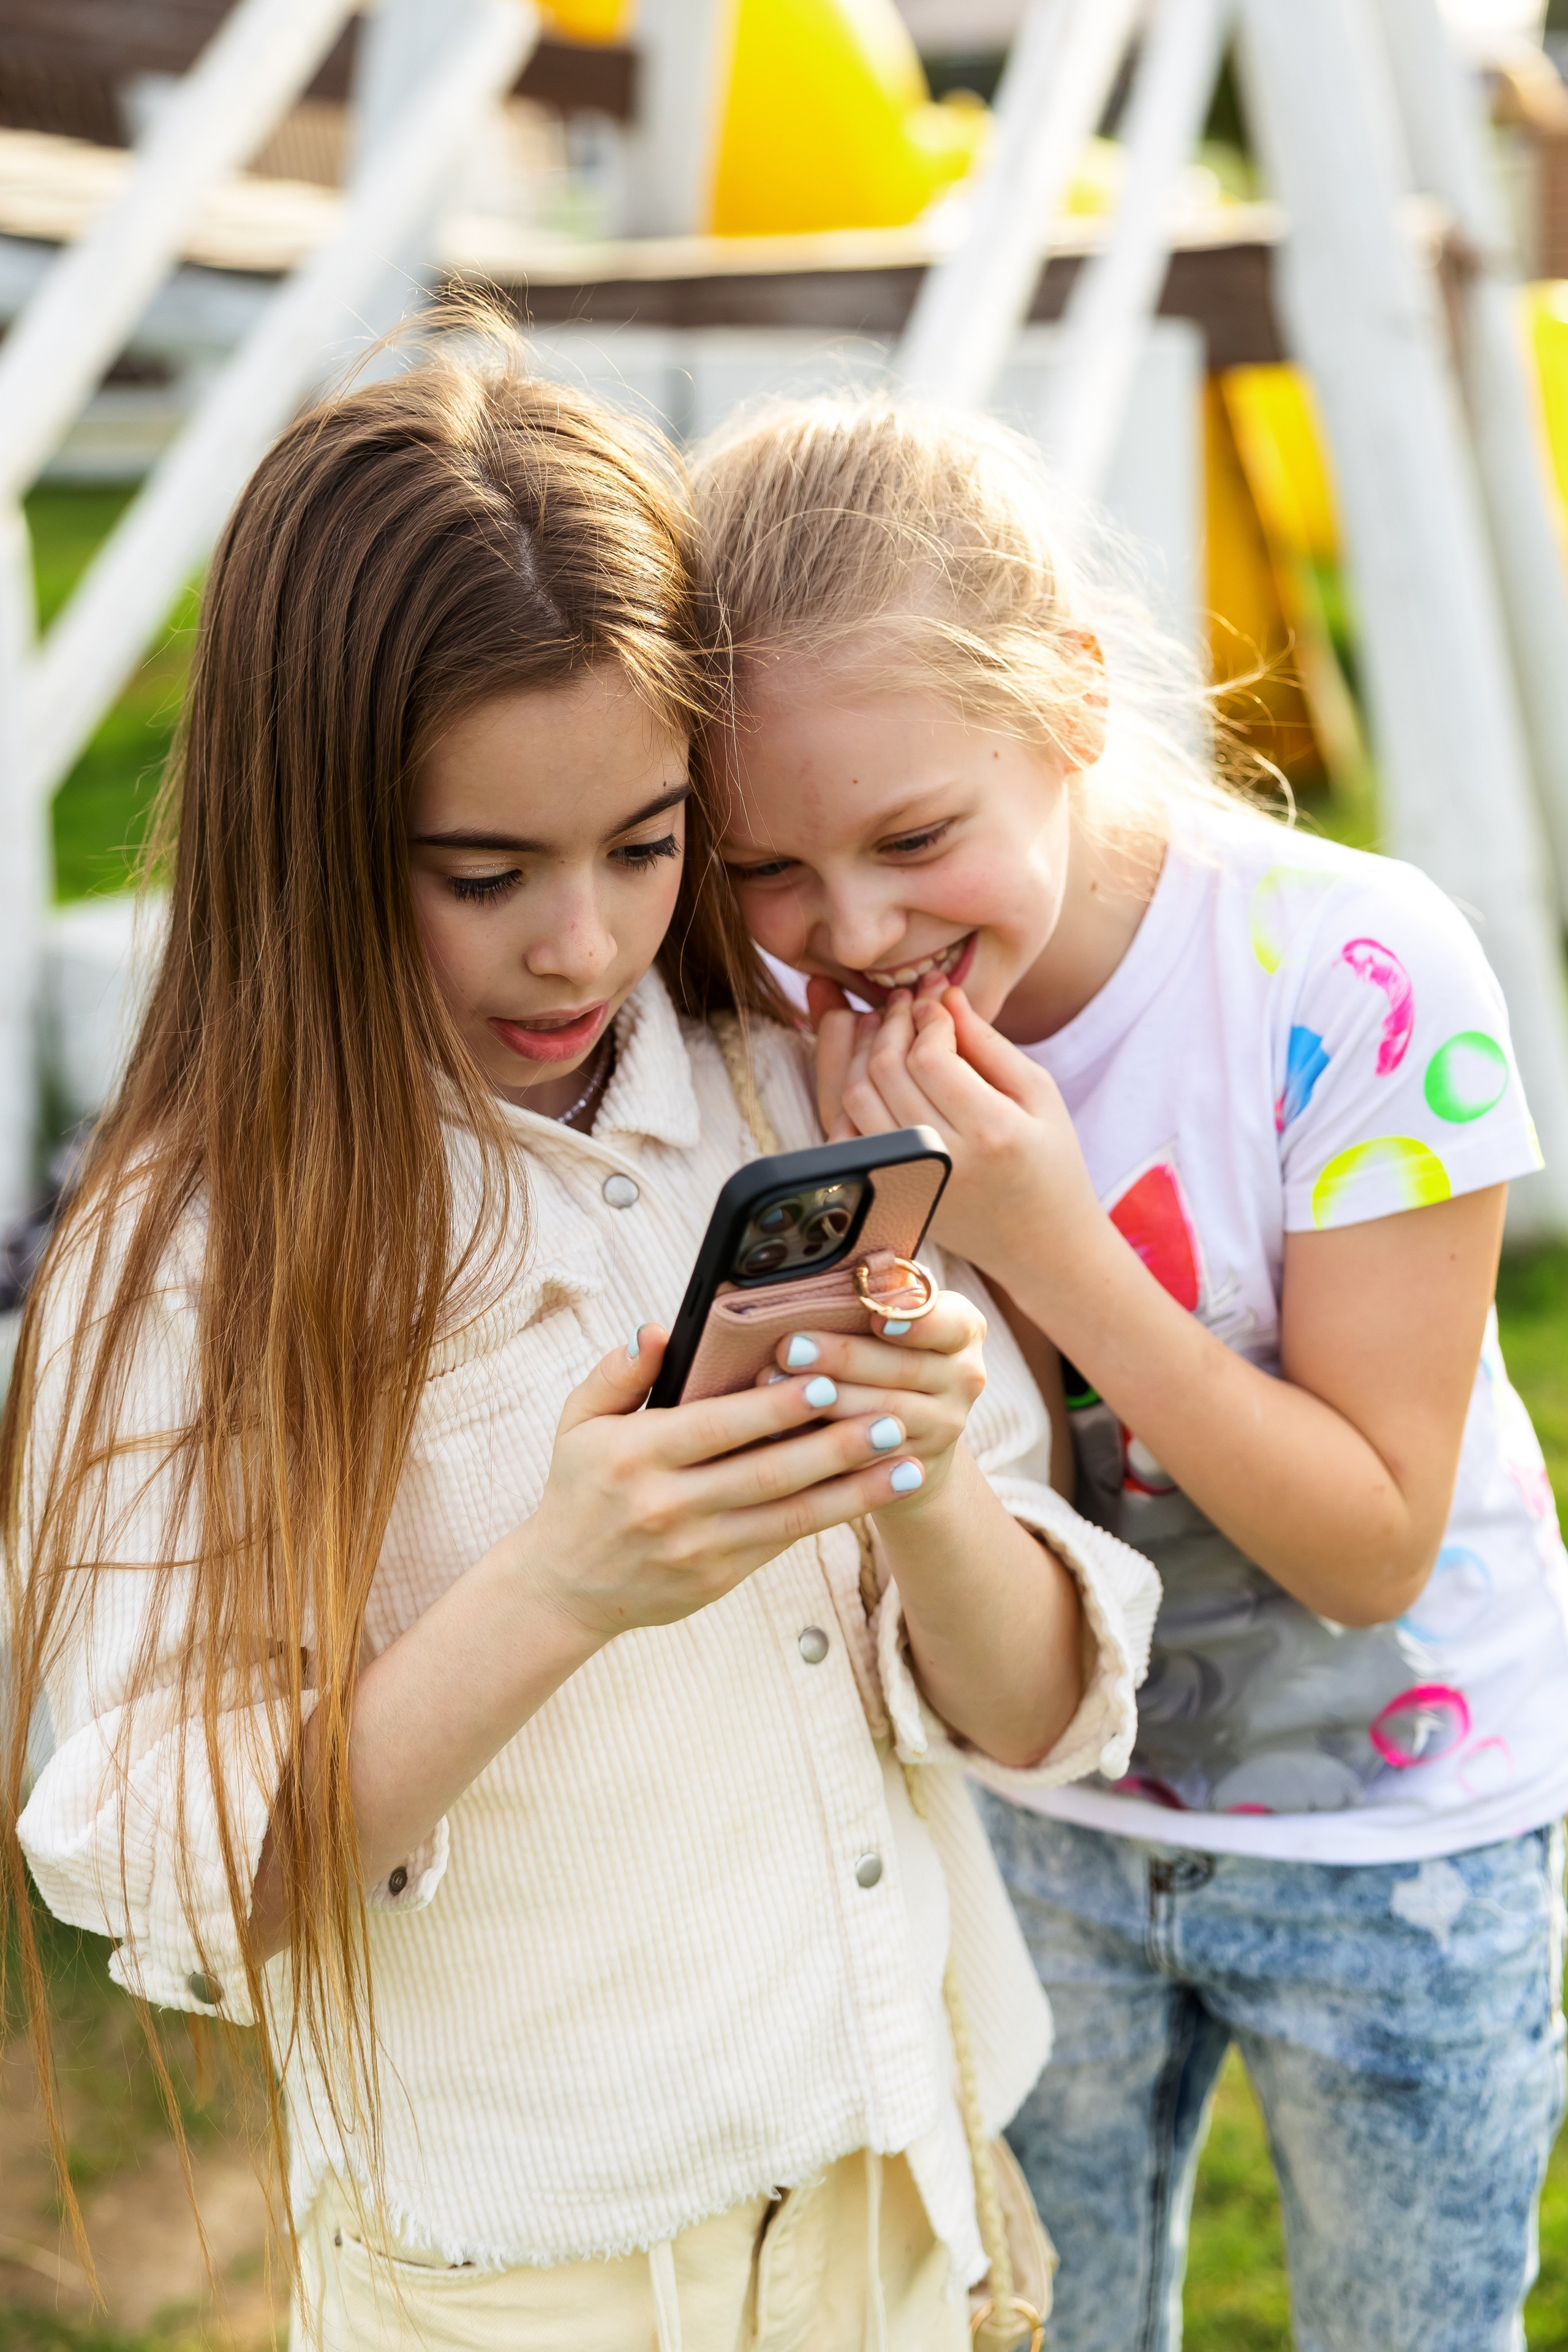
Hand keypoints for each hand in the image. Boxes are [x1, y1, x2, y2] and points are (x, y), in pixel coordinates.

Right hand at [510, 1326, 931, 1642]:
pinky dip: (829, 1517)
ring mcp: (698, 1549)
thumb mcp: (578, 1421)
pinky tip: (872, 1495)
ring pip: (789, 1516)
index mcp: (637, 1456)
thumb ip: (620, 1372)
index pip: (717, 1426)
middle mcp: (669, 1505)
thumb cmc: (580, 1487)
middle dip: (836, 1447)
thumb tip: (659, 1329)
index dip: (774, 1408)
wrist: (565, 1586)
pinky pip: (781, 1542)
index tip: (825, 1382)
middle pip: (766, 1473)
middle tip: (893, 1419)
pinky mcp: (718, 1579)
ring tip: (909, 1466)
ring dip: (855, 1491)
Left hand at [756, 1284, 987, 1514]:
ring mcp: (943, 1428)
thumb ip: (884, 1294)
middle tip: (790, 1347)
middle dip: (842, 1358)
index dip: (914, 1322)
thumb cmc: (891, 1352)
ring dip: (825, 1401)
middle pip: (902, 1369)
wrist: (919, 1434)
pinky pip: (864, 1457)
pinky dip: (820, 1442)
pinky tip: (781, 1428)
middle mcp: (964, 1378)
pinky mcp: (912, 1470)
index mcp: (963, 1331)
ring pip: (882, 1416)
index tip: (876, 1316)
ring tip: (774, 1383)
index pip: (948, 1323)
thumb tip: (854, 1263)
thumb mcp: (900, 1317)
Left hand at [817, 976, 1101, 1288]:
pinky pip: (843, 1132)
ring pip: (855, 1096)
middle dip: (890, 1022)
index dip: (925, 1017)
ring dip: (863, 1050)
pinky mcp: (887, 1190)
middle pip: (885, 1071)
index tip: (934, 998)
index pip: (929, 1058)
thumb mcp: (1039, 1094)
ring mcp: (907, 1179)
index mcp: (990, 1132)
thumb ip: (989, 1043)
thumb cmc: (1049, 1162)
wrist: (1040, 1243)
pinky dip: (846, 1093)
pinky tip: (871, 1070)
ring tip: (886, 1026)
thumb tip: (944, 995)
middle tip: (905, 1001)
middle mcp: (941, 1159)